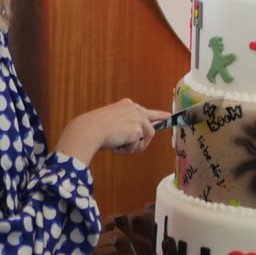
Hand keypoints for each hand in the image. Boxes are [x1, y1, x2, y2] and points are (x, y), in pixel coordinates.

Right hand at [55, 98, 170, 165]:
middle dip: (147, 138)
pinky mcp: (139, 129)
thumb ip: (125, 125)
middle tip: (154, 139)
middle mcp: (135, 109)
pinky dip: (129, 150)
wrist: (88, 130)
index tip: (167, 116)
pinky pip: (138, 146)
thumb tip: (137, 135)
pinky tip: (118, 146)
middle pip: (151, 125)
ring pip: (146, 138)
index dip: (158, 116)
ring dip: (134, 147)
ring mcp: (138, 118)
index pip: (146, 111)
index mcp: (126, 105)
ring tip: (120, 147)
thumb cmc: (94, 128)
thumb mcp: (111, 122)